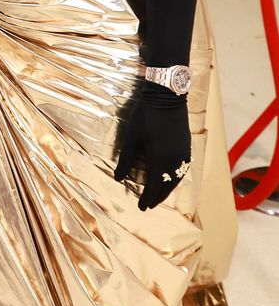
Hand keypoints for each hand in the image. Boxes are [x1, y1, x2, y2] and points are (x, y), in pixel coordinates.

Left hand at [114, 82, 190, 210]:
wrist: (167, 97)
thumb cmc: (145, 116)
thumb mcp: (131, 137)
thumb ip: (126, 159)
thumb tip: (118, 178)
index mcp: (159, 161)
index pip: (153, 188)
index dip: (146, 199)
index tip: (141, 207)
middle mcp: (174, 162)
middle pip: (167, 187)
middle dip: (158, 198)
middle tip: (149, 206)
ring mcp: (183, 155)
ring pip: (176, 180)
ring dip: (168, 189)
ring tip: (159, 195)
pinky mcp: (187, 147)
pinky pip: (182, 170)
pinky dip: (175, 179)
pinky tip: (170, 179)